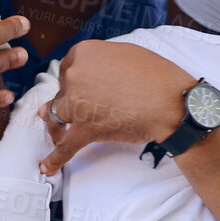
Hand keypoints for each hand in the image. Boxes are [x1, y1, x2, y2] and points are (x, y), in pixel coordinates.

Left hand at [38, 40, 193, 172]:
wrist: (172, 103)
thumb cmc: (155, 77)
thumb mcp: (124, 53)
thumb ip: (99, 61)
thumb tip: (80, 74)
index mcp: (83, 53)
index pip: (67, 69)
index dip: (77, 81)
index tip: (87, 87)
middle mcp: (75, 75)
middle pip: (62, 91)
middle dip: (73, 100)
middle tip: (93, 106)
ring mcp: (77, 103)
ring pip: (59, 116)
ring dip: (61, 125)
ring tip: (60, 133)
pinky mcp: (85, 129)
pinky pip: (65, 146)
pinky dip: (55, 158)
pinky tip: (47, 167)